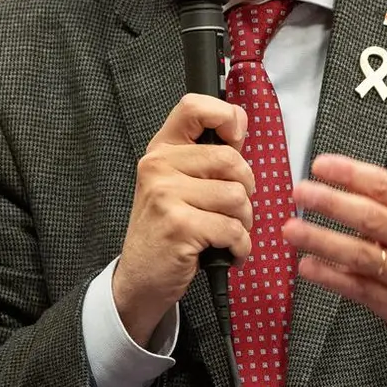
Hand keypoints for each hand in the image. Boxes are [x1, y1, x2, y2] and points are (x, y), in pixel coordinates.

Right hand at [111, 94, 255, 346]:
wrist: (141, 279)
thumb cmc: (168, 230)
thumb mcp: (179, 185)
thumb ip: (208, 154)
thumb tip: (240, 120)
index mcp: (161, 150)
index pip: (193, 107)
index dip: (226, 116)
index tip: (236, 140)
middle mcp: (158, 166)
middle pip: (230, 159)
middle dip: (246, 190)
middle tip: (233, 210)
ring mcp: (165, 195)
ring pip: (236, 196)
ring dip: (243, 222)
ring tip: (226, 234)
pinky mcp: (178, 226)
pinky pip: (232, 229)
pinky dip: (239, 246)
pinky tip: (227, 252)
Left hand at [284, 118, 386, 351]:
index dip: (352, 174)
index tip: (321, 164)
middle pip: (371, 218)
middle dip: (331, 203)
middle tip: (299, 191)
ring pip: (360, 255)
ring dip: (322, 241)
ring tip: (291, 229)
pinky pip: (357, 289)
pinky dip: (330, 278)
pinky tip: (306, 266)